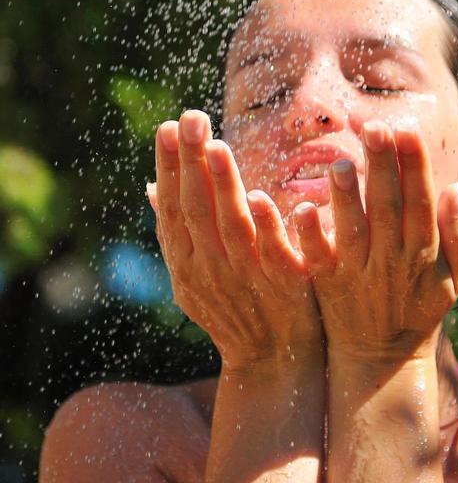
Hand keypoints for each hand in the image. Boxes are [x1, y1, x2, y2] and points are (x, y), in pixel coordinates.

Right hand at [148, 110, 324, 371]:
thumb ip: (178, 231)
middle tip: (189, 118)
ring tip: (217, 145)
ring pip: (229, 226)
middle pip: (195, 209)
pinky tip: (259, 196)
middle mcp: (208, 271)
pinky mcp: (283, 287)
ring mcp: (245, 280)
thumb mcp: (197, 273)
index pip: (172, 207)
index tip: (166, 126)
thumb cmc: (237, 306)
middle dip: (189, 162)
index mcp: (187, 262)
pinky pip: (271, 253)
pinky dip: (265, 225)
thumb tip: (149, 187)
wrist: (274, 364)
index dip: (168, 167)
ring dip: (222, 185)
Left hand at [292, 120, 457, 361]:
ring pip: (354, 231)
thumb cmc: (419, 307)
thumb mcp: (453, 277)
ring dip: (348, 198)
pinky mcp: (328, 285)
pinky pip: (318, 259)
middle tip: (375, 126)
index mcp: (424, 251)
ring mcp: (359, 273)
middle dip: (383, 166)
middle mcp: (392, 260)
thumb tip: (453, 190)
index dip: (414, 164)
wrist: (382, 358)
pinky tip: (300, 210)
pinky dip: (310, 236)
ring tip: (342, 163)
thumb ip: (457, 235)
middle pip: (388, 207)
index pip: (420, 199)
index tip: (406, 127)